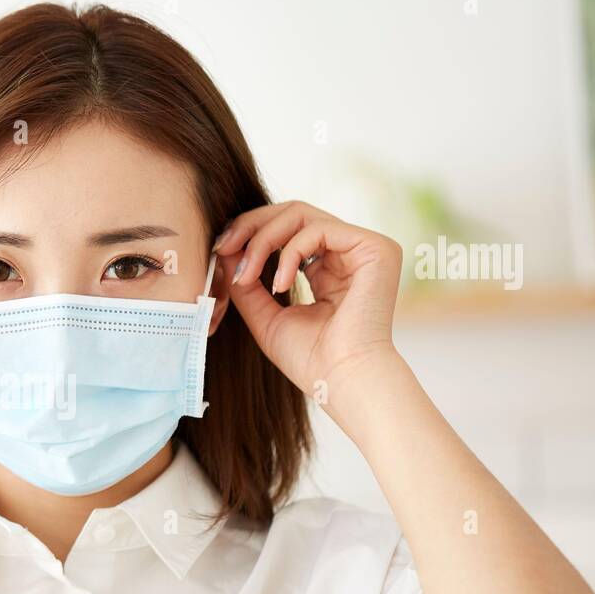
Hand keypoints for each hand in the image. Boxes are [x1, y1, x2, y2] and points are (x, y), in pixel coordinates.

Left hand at [214, 201, 402, 405]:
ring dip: (262, 241)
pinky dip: (288, 253)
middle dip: (250, 226)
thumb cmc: (310, 360)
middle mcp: (348, 252)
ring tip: (246, 275)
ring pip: (300, 214)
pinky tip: (280, 286)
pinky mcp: (375, 248)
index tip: (219, 250)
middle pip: (291, 213)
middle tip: (222, 248)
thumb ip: (248, 282)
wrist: (340, 381)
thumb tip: (225, 249)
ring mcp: (363, 248)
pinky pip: (317, 229)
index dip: (250, 233)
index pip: (286, 230)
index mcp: (328, 268)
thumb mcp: (265, 316)